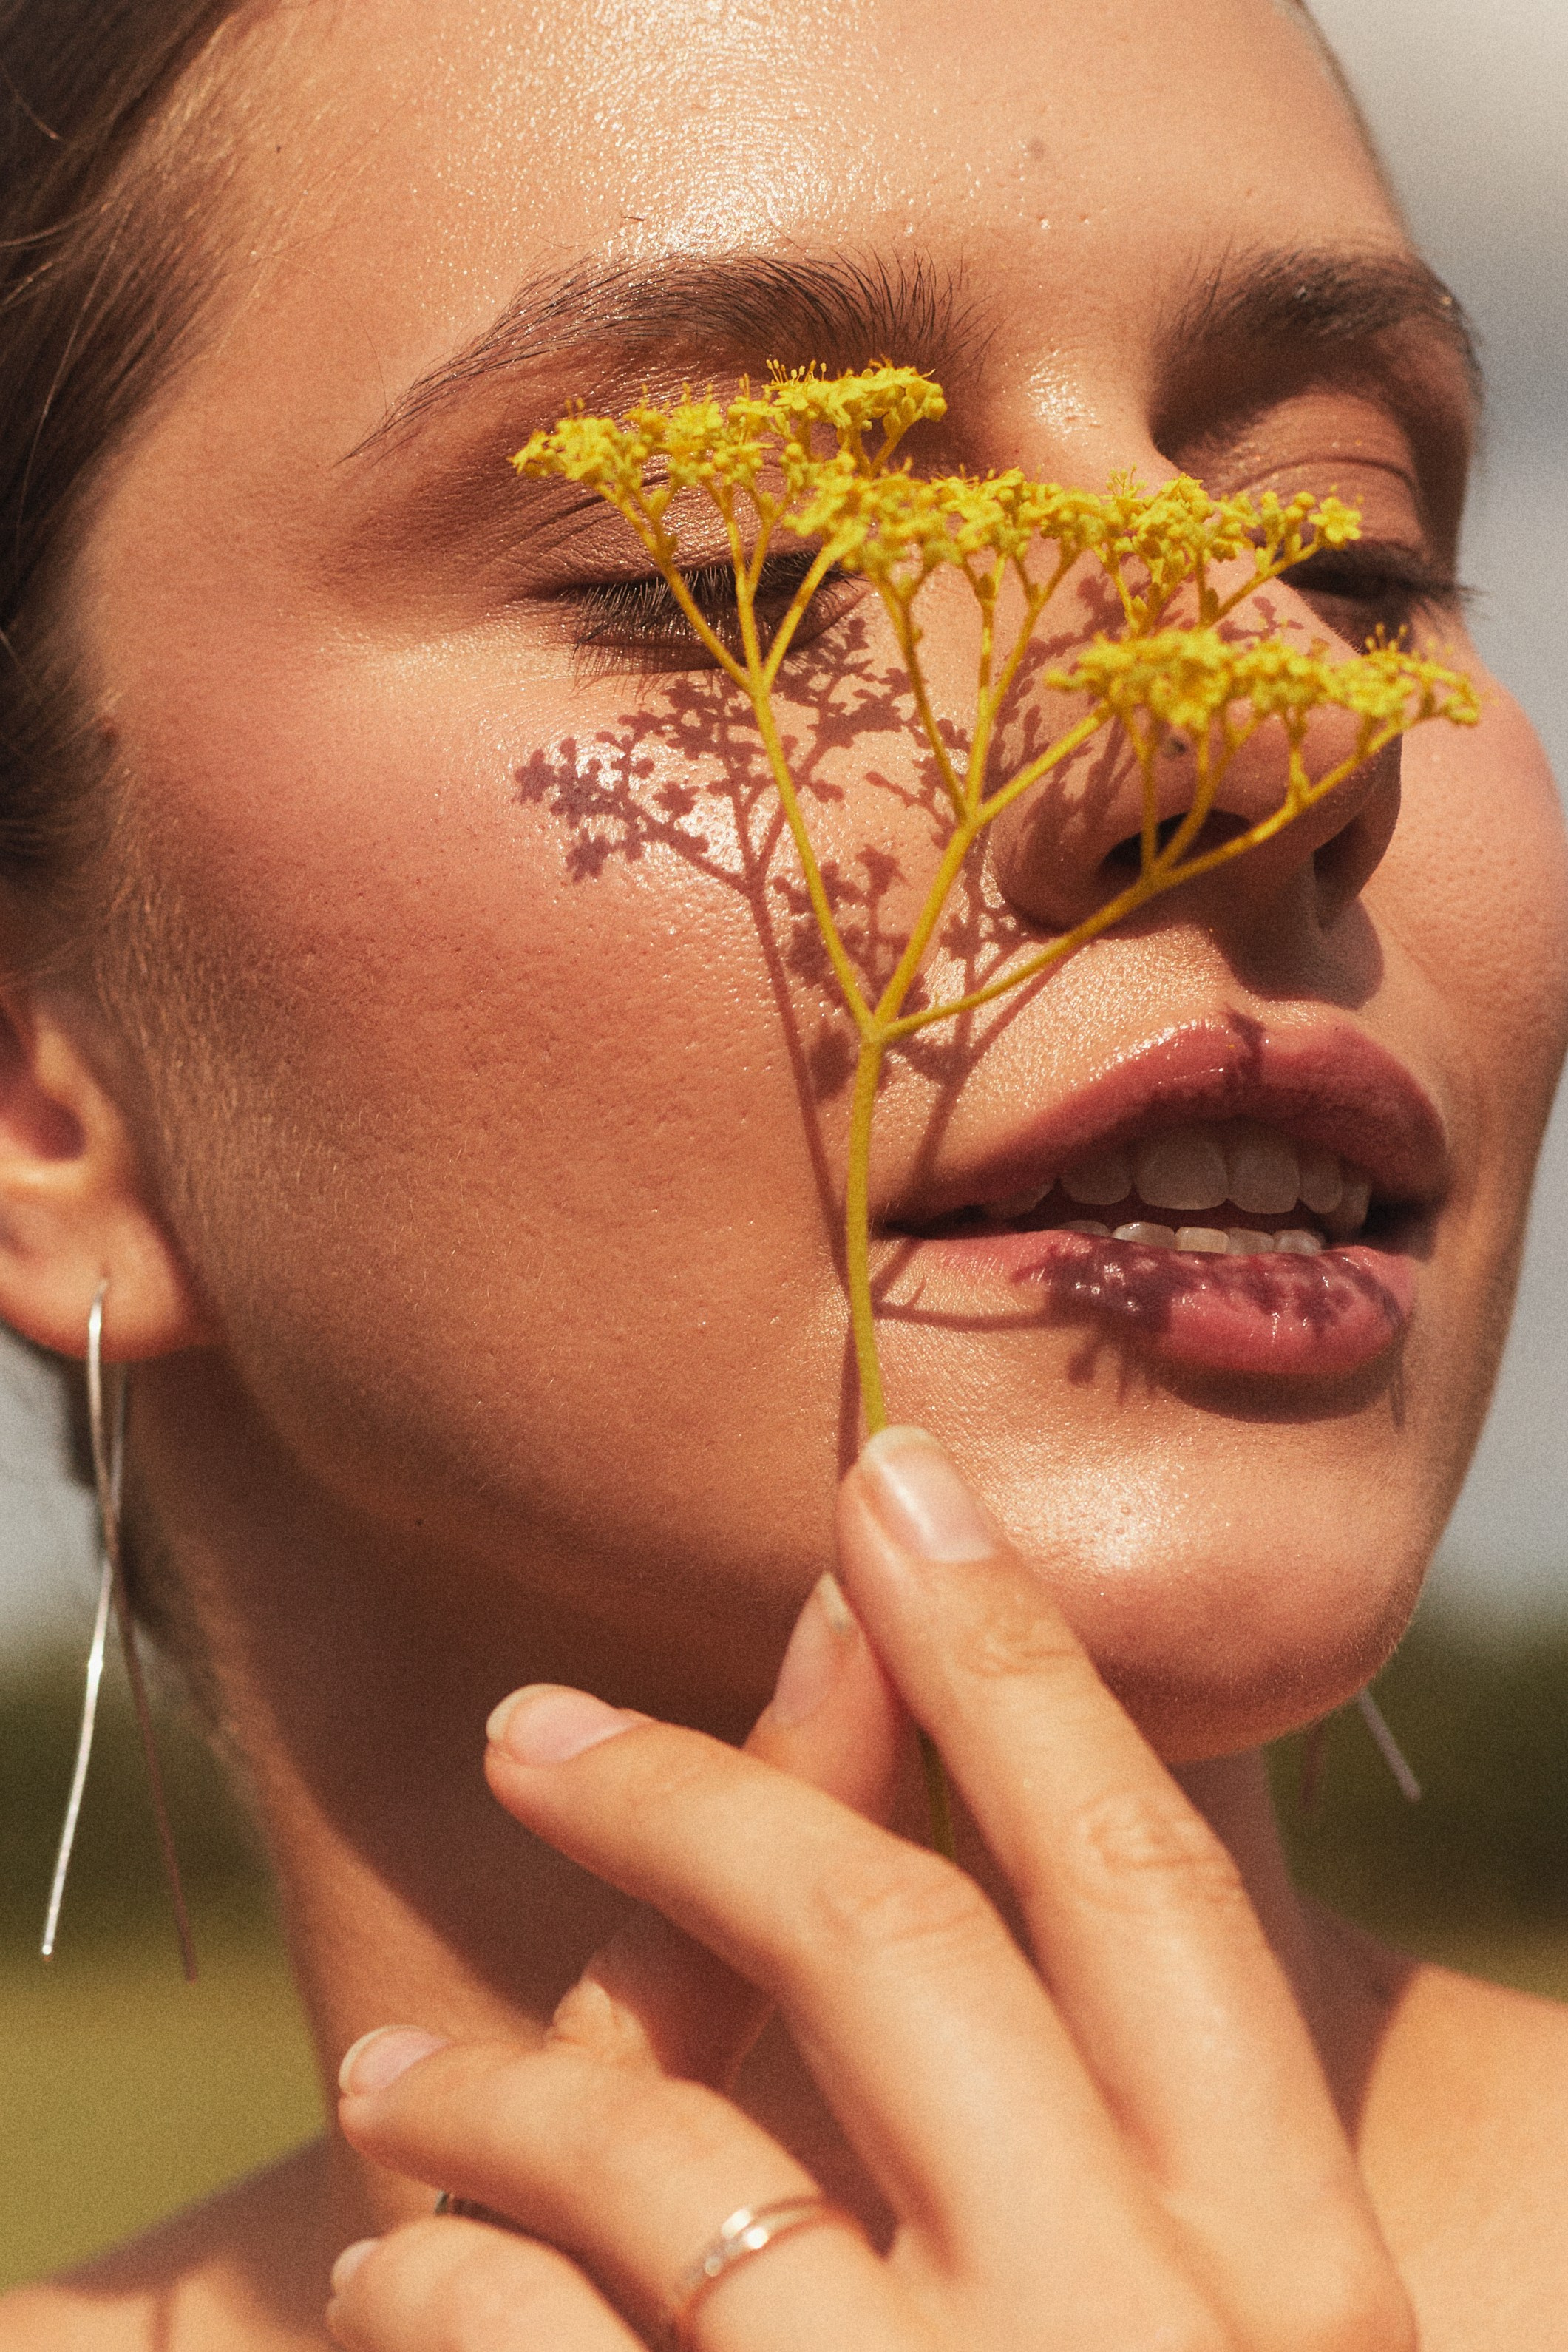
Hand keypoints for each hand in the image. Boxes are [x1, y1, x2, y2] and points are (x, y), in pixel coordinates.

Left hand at [327, 1426, 1413, 2350]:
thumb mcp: (1197, 2339)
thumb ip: (1104, 2152)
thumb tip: (975, 1867)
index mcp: (1290, 2274)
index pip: (1136, 1873)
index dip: (1012, 1652)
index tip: (891, 1479)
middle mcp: (1147, 2337)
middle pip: (891, 1948)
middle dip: (694, 1792)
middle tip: (528, 1720)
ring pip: (678, 2163)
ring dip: (497, 2090)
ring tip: (387, 2092)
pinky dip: (447, 2304)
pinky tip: (393, 2294)